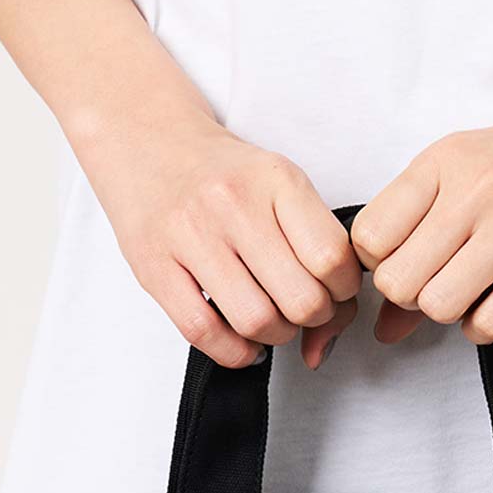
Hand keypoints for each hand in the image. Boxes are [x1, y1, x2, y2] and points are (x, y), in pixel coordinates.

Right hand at [73, 88, 362, 367]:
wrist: (147, 141)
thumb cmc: (224, 175)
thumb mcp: (281, 190)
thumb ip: (317, 253)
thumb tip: (324, 345)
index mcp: (276, 179)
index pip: (332, 258)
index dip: (344, 291)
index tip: (334, 290)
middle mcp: (232, 203)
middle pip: (301, 299)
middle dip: (313, 318)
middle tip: (302, 309)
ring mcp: (189, 235)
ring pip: (256, 321)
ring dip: (275, 337)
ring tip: (270, 320)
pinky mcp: (153, 267)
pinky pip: (204, 333)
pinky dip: (234, 352)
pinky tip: (242, 341)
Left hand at [350, 65, 492, 344]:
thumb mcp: (471, 176)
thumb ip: (419, 239)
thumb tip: (383, 327)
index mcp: (444, 160)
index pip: (369, 237)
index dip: (381, 263)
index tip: (411, 259)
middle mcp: (475, 189)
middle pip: (397, 282)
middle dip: (412, 296)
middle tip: (444, 279)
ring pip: (438, 306)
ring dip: (451, 312)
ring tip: (476, 289)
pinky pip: (486, 324)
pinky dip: (484, 326)